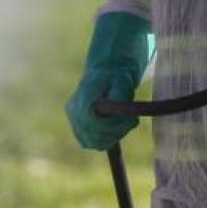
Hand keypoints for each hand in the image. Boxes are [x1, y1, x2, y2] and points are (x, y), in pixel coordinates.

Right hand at [64, 12, 153, 150]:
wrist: (107, 65)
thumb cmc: (117, 71)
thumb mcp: (123, 80)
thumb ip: (118, 97)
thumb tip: (114, 110)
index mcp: (83, 100)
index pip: (96, 127)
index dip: (116, 128)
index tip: (132, 120)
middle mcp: (74, 111)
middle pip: (95, 138)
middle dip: (116, 132)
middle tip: (131, 120)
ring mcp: (73, 118)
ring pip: (93, 142)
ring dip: (112, 136)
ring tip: (125, 121)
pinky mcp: (77, 123)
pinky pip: (90, 141)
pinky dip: (105, 139)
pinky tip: (116, 128)